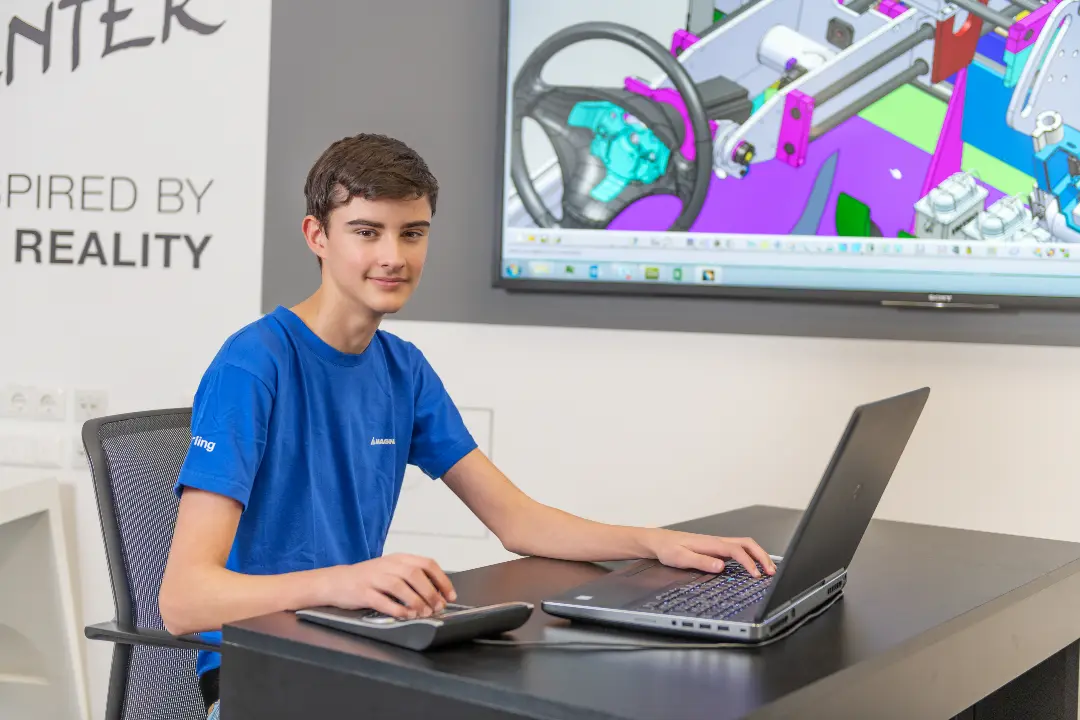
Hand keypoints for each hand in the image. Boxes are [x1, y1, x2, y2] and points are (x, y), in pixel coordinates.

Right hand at [323, 553, 456, 618]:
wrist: (335, 581)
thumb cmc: (368, 578)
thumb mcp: (391, 570)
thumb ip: (411, 577)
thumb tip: (437, 594)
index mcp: (398, 558)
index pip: (427, 563)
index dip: (442, 580)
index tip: (450, 595)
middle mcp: (388, 565)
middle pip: (415, 574)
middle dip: (431, 592)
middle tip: (438, 607)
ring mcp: (374, 578)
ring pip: (400, 586)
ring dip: (416, 601)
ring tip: (424, 613)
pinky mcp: (363, 592)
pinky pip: (382, 600)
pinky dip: (397, 609)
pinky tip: (406, 616)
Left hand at [643, 529, 776, 577]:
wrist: (658, 541)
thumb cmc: (668, 549)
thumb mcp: (681, 558)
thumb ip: (701, 562)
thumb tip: (721, 566)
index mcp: (710, 543)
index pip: (736, 551)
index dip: (748, 563)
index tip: (756, 575)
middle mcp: (717, 541)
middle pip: (747, 544)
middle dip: (762, 556)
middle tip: (771, 572)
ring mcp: (717, 544)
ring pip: (745, 545)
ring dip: (759, 555)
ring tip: (768, 569)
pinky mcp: (716, 548)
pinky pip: (738, 549)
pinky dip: (751, 556)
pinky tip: (753, 566)